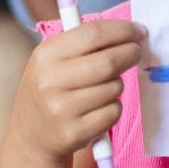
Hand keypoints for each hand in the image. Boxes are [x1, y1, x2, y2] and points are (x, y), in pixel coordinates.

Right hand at [11, 19, 145, 162]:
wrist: (30, 137)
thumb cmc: (51, 89)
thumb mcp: (53, 60)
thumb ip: (84, 43)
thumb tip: (130, 31)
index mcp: (45, 55)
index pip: (93, 34)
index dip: (122, 30)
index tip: (138, 31)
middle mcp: (50, 81)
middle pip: (108, 61)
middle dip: (130, 53)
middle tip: (136, 52)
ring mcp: (61, 109)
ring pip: (114, 88)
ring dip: (118, 84)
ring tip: (104, 88)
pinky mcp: (74, 132)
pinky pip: (113, 112)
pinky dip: (114, 107)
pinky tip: (99, 109)